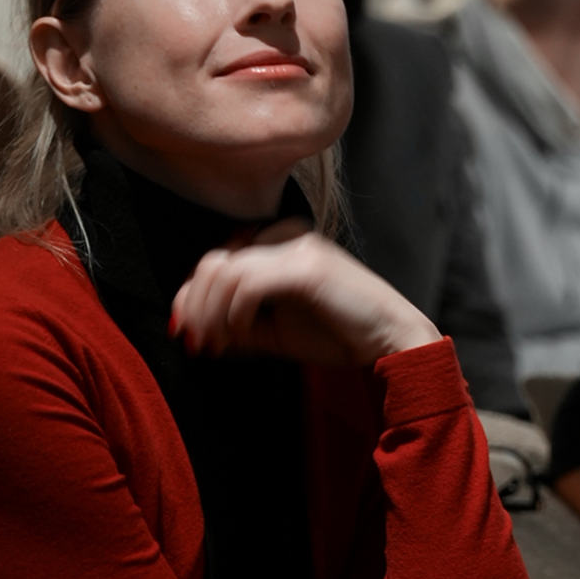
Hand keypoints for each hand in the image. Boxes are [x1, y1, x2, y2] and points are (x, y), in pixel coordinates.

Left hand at [171, 220, 439, 367]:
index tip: (190, 334)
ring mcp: (297, 247)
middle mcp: (286, 235)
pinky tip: (241, 334)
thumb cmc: (339, 333)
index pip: (218, 259)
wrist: (389, 339)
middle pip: (214, 261)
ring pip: (225, 272)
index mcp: (278, 241)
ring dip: (211, 314)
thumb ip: (236, 326)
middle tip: (197, 343)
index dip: (194, 297)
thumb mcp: (277, 331)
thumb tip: (192, 333)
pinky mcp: (306, 268)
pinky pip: (248, 285)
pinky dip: (235, 313)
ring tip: (216, 344)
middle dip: (196, 307)